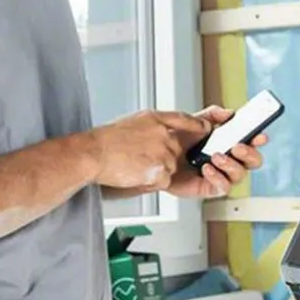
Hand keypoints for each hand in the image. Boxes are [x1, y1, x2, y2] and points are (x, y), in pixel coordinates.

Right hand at [90, 110, 212, 191]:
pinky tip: (135, 173)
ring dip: (156, 170)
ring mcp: (164, 152)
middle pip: (177, 150)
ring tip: (134, 165)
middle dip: (163, 157)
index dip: (197, 125)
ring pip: (170, 167)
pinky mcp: (161, 170)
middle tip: (140, 158)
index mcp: (156, 119)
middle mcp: (164, 134)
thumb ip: (155, 125)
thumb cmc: (107, 141)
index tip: (205, 128)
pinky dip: (151, 180)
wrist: (94, 154)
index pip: (185, 119)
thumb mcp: (134, 121)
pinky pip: (163, 180)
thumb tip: (166, 131)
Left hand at [167, 104, 267, 198]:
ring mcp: (220, 175)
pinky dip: (218, 178)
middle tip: (238, 147)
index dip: (258, 139)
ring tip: (216, 156)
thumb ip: (211, 115)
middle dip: (249, 154)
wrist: (157, 157)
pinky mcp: (210, 188)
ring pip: (240, 175)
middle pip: (253, 161)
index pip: (251, 142)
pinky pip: (224, 188)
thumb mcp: (194, 121)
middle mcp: (228, 160)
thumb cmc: (175, 141)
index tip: (259, 135)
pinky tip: (207, 168)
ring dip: (231, 165)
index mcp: (228, 143)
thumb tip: (228, 113)